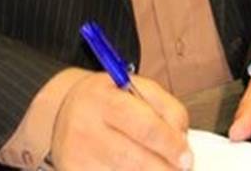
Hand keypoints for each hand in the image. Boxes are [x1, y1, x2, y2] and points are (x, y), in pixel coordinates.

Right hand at [47, 72, 191, 170]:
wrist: (63, 112)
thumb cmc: (107, 100)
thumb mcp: (136, 87)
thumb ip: (167, 107)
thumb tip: (181, 138)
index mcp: (103, 100)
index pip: (143, 126)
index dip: (170, 145)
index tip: (186, 157)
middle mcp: (85, 129)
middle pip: (133, 159)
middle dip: (164, 169)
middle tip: (181, 169)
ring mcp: (76, 158)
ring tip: (161, 168)